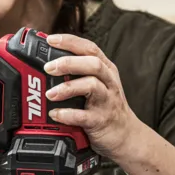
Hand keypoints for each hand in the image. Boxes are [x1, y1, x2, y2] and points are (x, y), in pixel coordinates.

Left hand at [42, 34, 139, 157]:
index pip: (89, 48)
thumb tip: (48, 62)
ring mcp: (106, 101)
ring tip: (50, 93)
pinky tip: (55, 114)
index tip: (51, 40)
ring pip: (91, 86)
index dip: (70, 42)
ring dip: (68, 87)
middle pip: (93, 64)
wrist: (126, 135)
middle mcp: (108, 82)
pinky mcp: (101, 121)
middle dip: (69, 63)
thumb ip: (79, 72)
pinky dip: (68, 114)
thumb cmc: (106, 106)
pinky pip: (84, 116)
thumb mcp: (98, 84)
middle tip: (48, 67)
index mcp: (106, 70)